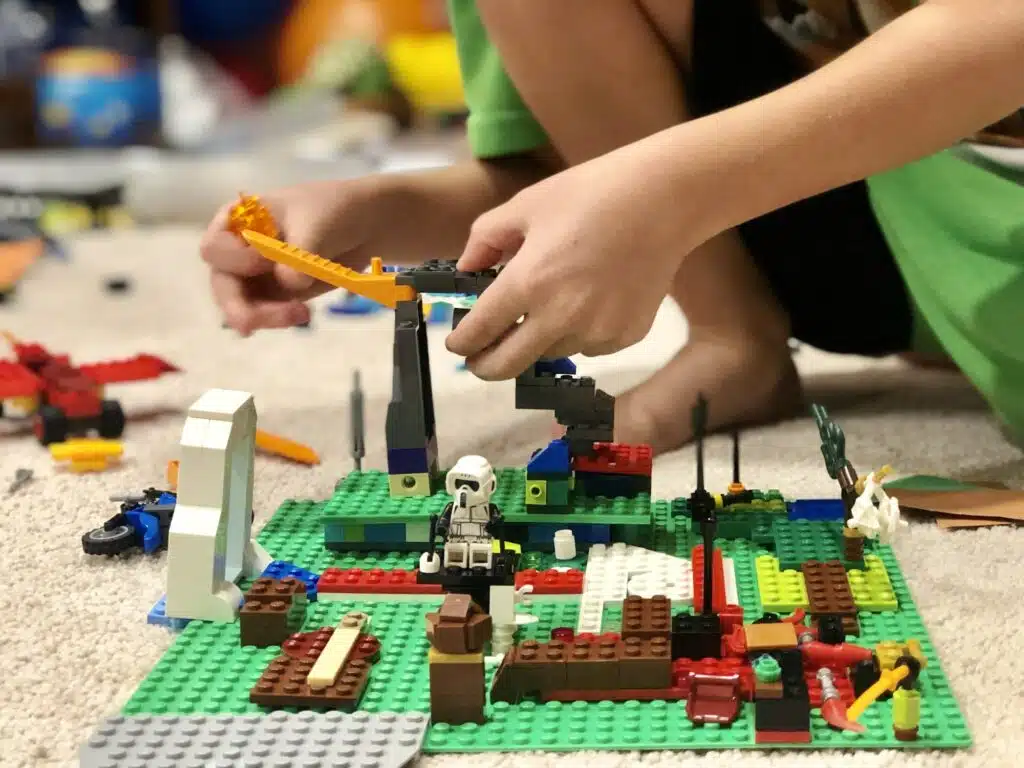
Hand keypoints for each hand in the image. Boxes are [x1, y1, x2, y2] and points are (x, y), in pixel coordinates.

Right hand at [201, 179, 378, 334]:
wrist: (364, 226)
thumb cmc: (332, 210)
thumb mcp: (316, 223)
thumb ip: (298, 252)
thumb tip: (288, 283)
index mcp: (237, 221)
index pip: (214, 248)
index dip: (234, 260)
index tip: (266, 260)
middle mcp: (238, 250)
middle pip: (222, 285)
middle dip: (238, 306)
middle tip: (254, 323)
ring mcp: (255, 276)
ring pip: (241, 307)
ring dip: (265, 317)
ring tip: (302, 314)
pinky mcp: (276, 296)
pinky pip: (266, 314)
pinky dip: (280, 319)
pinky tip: (303, 315)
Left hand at [445, 150, 692, 378]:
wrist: (665, 200)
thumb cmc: (592, 193)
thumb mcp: (526, 205)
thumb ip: (485, 239)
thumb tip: (467, 269)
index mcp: (527, 283)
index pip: (479, 332)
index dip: (461, 342)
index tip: (457, 344)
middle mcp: (560, 317)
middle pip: (508, 365)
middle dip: (486, 365)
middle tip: (480, 359)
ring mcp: (596, 331)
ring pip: (550, 353)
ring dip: (538, 340)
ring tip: (547, 308)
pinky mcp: (625, 335)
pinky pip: (589, 346)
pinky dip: (578, 333)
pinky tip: (587, 301)